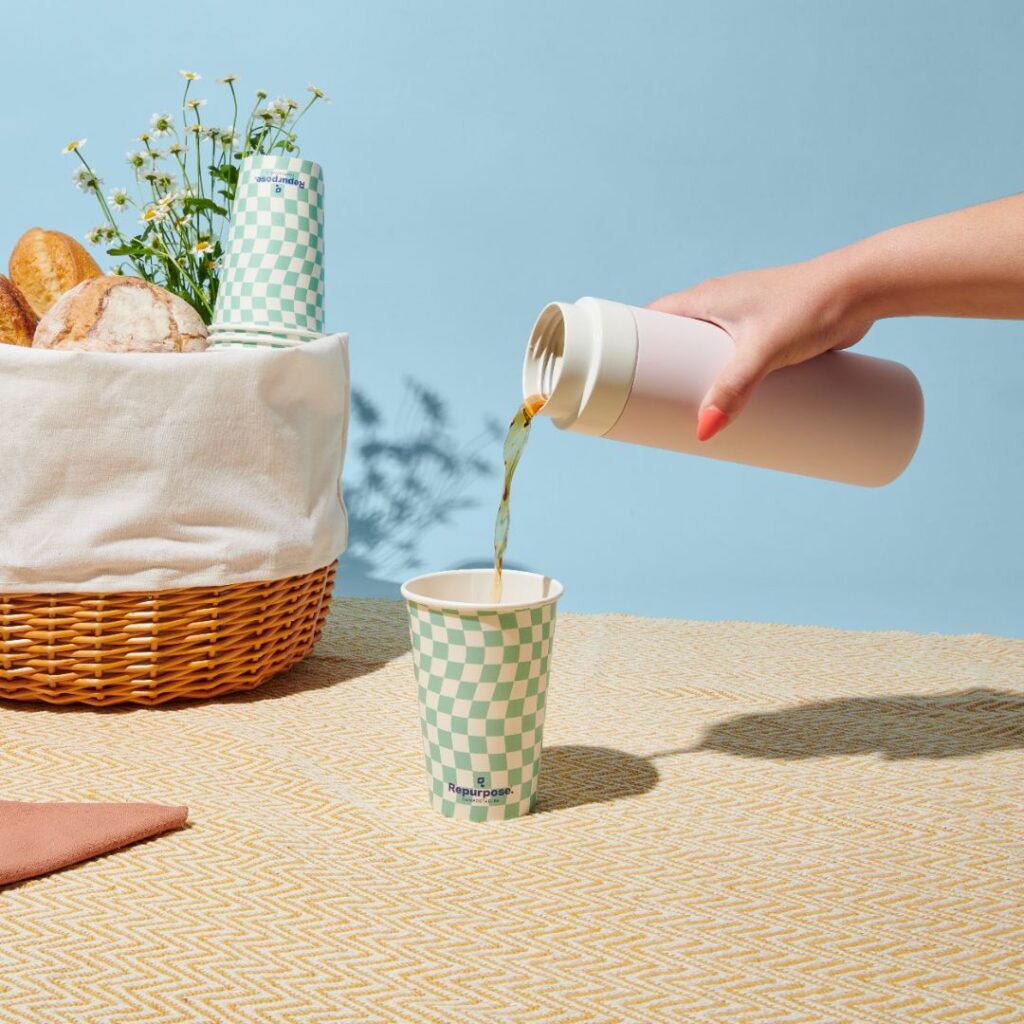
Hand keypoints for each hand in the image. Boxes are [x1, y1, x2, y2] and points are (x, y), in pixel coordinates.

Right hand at [649, 256, 873, 439]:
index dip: (631, 344)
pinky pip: (737, 359)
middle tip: (652, 409)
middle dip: (664, 373)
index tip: (618, 375)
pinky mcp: (772, 332)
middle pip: (677, 342)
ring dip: (697, 378)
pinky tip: (730, 403)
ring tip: (687, 413)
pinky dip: (728, 379)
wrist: (866, 287)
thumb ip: (734, 389)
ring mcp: (747, 318)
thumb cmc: (813, 305)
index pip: (652, 318)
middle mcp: (722, 304)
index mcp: (706, 298)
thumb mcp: (765, 350)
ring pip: (708, 353)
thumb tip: (704, 432)